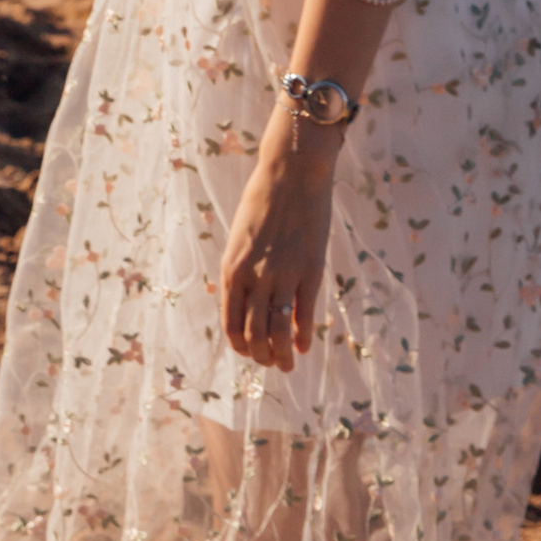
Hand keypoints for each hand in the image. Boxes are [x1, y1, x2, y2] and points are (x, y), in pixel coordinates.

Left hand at [219, 120, 339, 369]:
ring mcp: (282, 277)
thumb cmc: (262, 204)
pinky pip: (304, 315)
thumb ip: (240, 271)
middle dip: (261, 356)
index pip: (230, 323)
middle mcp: (253, 278)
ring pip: (278, 332)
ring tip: (287, 365)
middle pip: (253, 334)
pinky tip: (304, 347)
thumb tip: (245, 302)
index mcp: (231, 270)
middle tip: (271, 364)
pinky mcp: (310, 272)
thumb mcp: (239, 239)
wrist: (290, 174)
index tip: (248, 352)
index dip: (239, 345)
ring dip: (282, 355)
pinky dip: (302, 336)